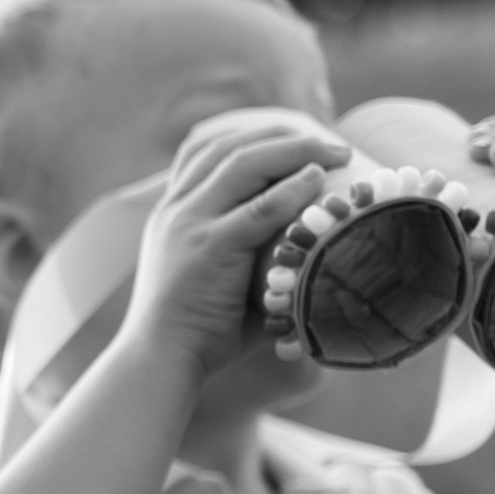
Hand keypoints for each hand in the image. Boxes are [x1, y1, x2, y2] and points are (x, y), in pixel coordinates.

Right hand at [120, 115, 348, 379]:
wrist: (160, 358)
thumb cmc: (198, 331)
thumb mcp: (215, 278)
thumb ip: (248, 256)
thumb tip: (308, 256)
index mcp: (171, 212)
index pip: (204, 150)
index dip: (251, 134)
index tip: (293, 137)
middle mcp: (176, 209)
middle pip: (228, 146)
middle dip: (282, 135)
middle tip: (328, 140)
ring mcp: (190, 225)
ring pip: (243, 163)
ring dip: (294, 150)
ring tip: (335, 151)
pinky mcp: (210, 248)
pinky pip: (258, 208)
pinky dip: (292, 189)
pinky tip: (319, 179)